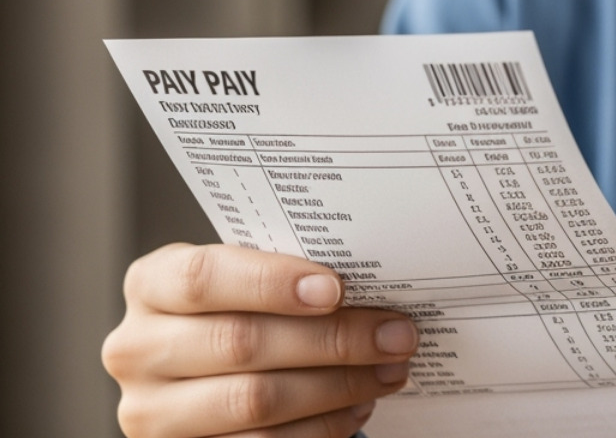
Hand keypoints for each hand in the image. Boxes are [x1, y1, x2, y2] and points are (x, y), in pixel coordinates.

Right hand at [102, 244, 417, 437]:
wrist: (204, 370)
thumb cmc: (241, 307)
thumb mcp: (247, 278)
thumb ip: (287, 275)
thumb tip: (375, 283)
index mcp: (151, 284)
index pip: (202, 277)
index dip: (271, 282)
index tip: (336, 289)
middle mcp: (137, 348)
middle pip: (240, 343)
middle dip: (331, 339)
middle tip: (396, 335)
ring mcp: (151, 412)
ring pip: (253, 402)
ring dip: (336, 388)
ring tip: (388, 372)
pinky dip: (319, 429)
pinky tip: (357, 408)